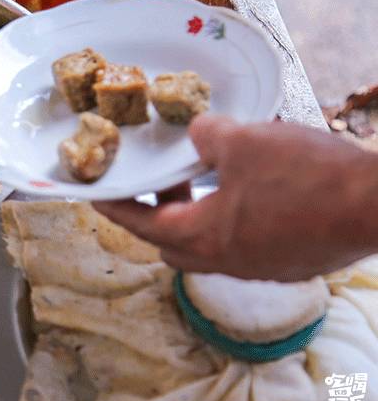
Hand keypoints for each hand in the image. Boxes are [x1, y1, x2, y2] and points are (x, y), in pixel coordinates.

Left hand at [93, 114, 377, 280]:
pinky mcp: (291, 263)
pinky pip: (245, 243)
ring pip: (210, 244)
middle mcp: (226, 262)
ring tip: (204, 172)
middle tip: (159, 176)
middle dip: (156, 210)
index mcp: (202, 238)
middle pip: (171, 242)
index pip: (139, 225)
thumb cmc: (306, 175)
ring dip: (197, 211)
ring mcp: (261, 268)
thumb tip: (195, 132)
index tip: (95, 193)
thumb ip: (206, 135)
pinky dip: (232, 216)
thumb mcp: (243, 140)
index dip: (114, 205)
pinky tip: (249, 185)